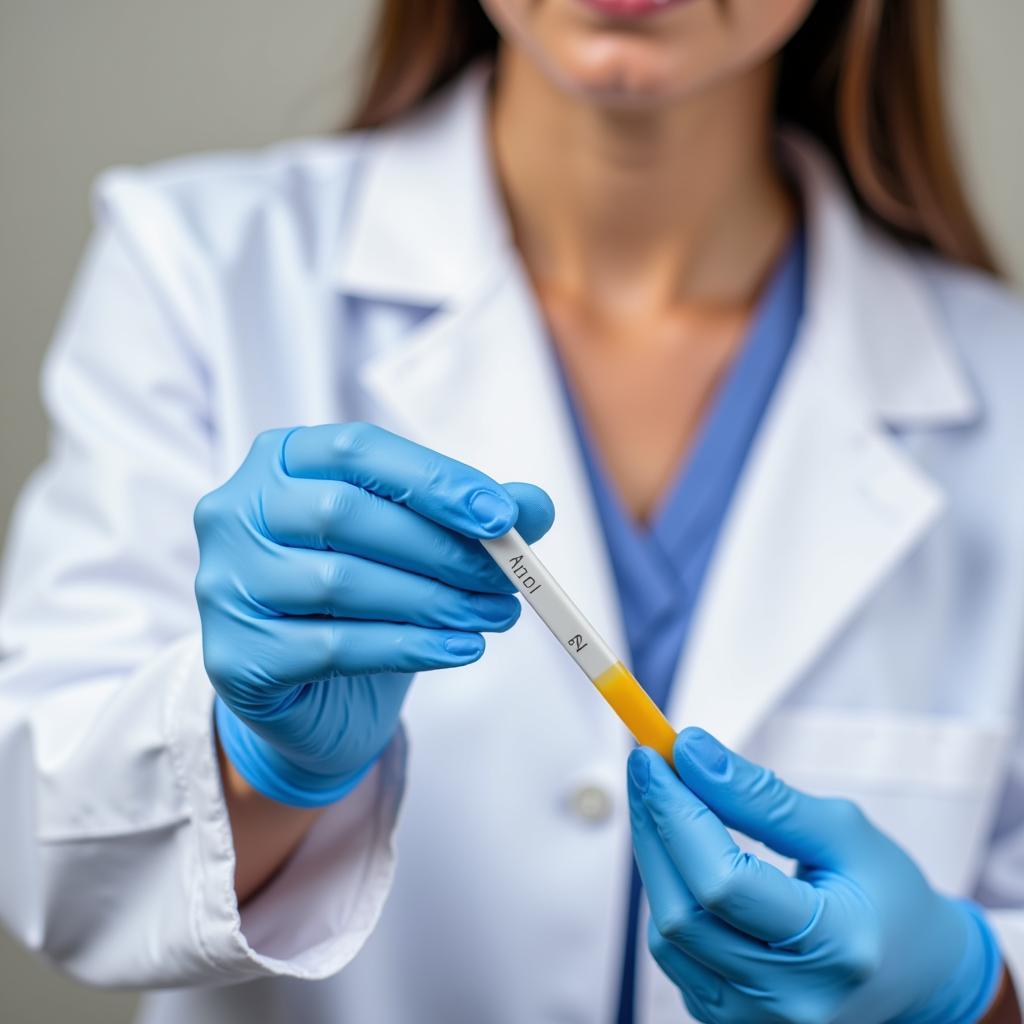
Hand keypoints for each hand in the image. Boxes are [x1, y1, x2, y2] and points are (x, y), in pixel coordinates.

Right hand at [195, 422, 553, 806]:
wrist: (310, 694)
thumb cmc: (363, 597)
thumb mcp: (415, 544)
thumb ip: (472, 517)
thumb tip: (534, 507)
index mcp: (278, 461)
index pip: (357, 451)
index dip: (435, 481)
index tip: (502, 518)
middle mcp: (235, 512)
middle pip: (345, 514)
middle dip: (441, 548)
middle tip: (506, 577)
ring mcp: (224, 584)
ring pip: (340, 583)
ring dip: (434, 601)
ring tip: (495, 615)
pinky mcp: (234, 656)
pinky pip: (333, 646)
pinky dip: (410, 646)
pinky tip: (461, 648)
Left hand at [628, 728, 1003, 1023]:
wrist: (917, 974)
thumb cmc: (883, 890)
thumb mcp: (841, 830)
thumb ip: (763, 795)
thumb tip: (688, 750)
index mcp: (836, 949)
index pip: (725, 884)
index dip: (677, 814)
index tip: (653, 755)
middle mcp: (792, 1001)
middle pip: (684, 912)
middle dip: (654, 826)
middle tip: (646, 764)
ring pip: (667, 934)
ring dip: (654, 856)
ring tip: (666, 801)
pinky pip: (674, 954)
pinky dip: (668, 892)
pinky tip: (682, 852)